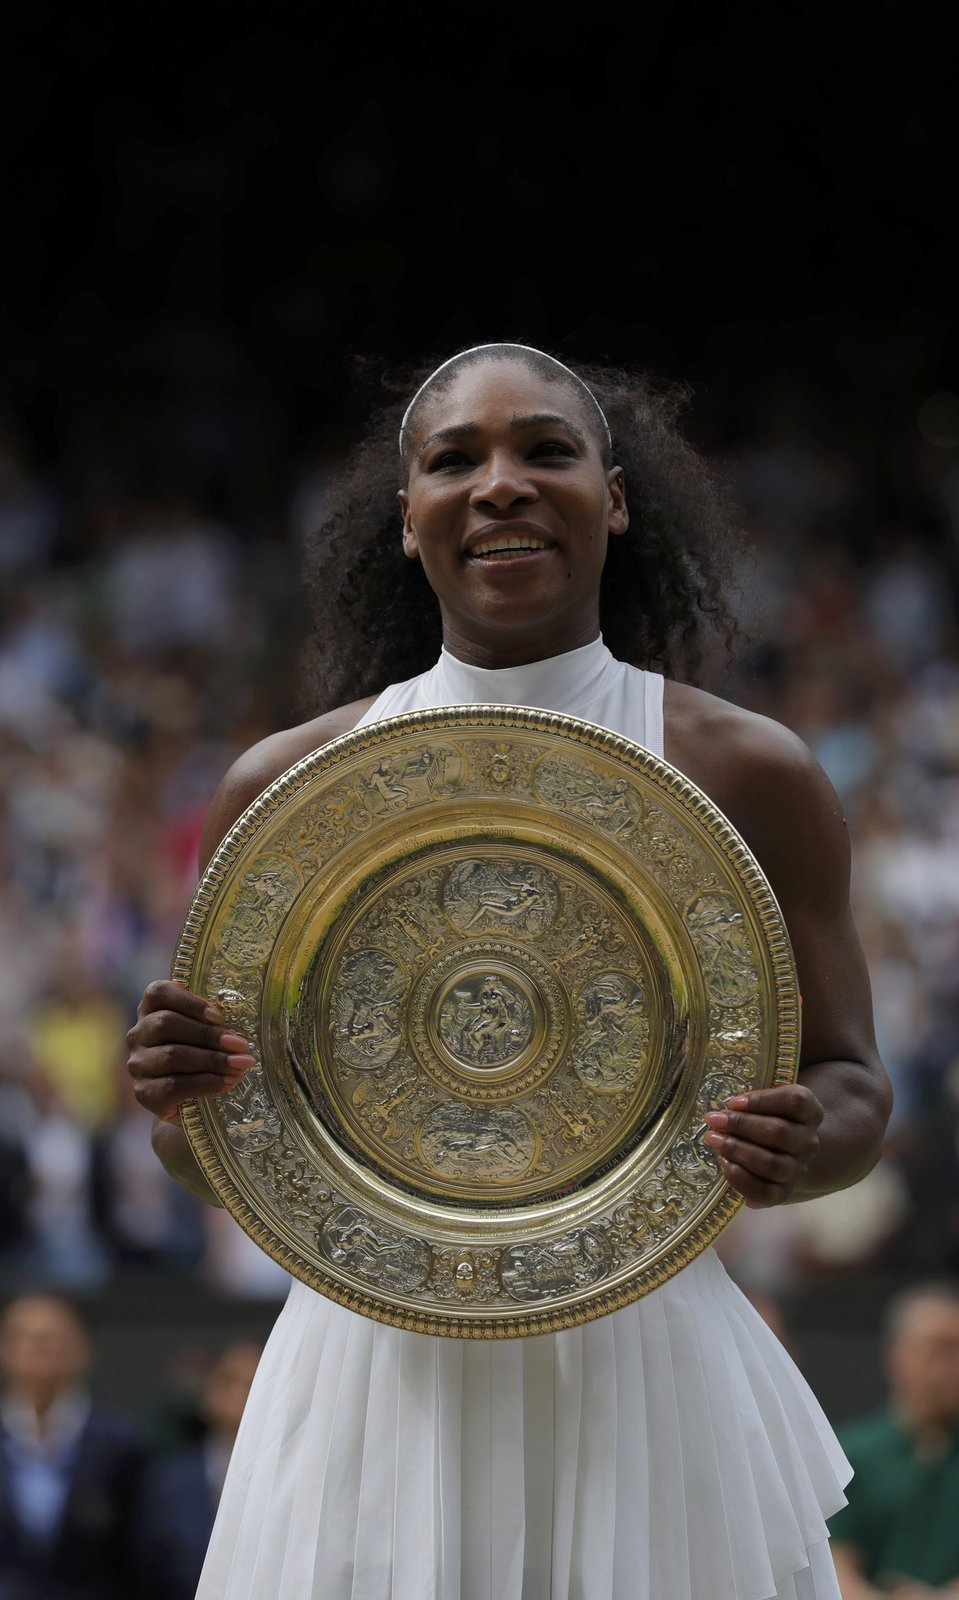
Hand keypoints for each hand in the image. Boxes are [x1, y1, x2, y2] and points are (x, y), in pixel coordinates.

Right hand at [126, 980, 254, 1123]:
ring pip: (172, 1056)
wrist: (187, 1102)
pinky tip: (225, 1083)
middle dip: (208, 1034)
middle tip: (240, 1045)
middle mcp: (138, 1034)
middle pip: (166, 1023)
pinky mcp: (144, 1092)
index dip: (189, 1002)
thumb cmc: (199, 1057)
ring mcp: (138, 1064)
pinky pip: (174, 1085)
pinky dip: (205, 1083)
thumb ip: (213, 1025)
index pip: (159, 993)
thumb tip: (236, 1038)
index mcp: (150, 1009)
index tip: (218, 1016)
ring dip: (212, 1060)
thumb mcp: (203, 1034)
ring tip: (239, 1065)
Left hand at [703, 1083, 823, 1206]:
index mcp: (811, 1113)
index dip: (763, 1100)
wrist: (784, 1153)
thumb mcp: (769, 1101)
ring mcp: (798, 1169)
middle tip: (714, 1119)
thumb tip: (725, 1107)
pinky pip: (764, 1192)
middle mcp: (809, 1142)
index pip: (796, 1102)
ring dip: (738, 1150)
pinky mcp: (784, 1193)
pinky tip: (724, 1163)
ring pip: (772, 1164)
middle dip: (741, 1124)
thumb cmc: (769, 1118)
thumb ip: (754, 1097)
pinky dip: (741, 1179)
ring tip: (714, 1139)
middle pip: (779, 1132)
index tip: (733, 1102)